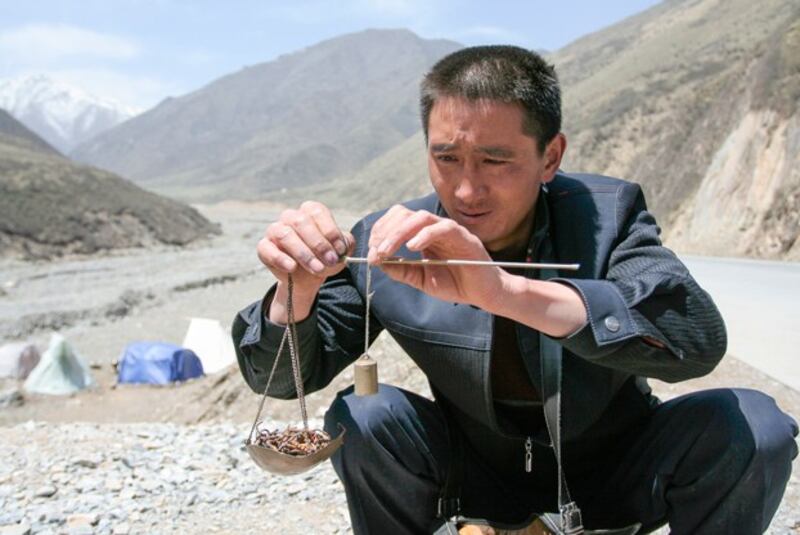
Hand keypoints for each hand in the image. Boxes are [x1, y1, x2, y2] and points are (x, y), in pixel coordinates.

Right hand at [258, 201, 353, 322]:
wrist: (307, 278)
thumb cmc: (325, 258)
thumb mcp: (340, 252)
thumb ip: (346, 244)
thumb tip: (345, 242)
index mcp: (310, 212)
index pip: (318, 212)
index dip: (330, 230)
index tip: (340, 250)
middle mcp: (291, 217)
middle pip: (302, 222)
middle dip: (319, 244)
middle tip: (331, 261)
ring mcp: (275, 230)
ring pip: (285, 234)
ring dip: (304, 253)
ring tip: (318, 268)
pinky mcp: (264, 247)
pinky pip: (267, 249)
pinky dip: (280, 258)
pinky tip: (292, 268)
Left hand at [368, 205, 503, 308]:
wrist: (483, 293)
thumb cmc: (455, 283)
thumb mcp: (420, 279)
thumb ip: (401, 270)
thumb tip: (378, 262)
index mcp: (422, 235)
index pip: (397, 220)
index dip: (381, 232)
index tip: (371, 252)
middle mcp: (433, 228)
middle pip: (404, 214)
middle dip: (385, 232)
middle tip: (376, 252)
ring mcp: (449, 230)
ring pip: (420, 217)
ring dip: (399, 233)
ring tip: (387, 250)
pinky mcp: (463, 237)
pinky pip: (443, 227)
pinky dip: (425, 235)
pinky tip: (413, 248)